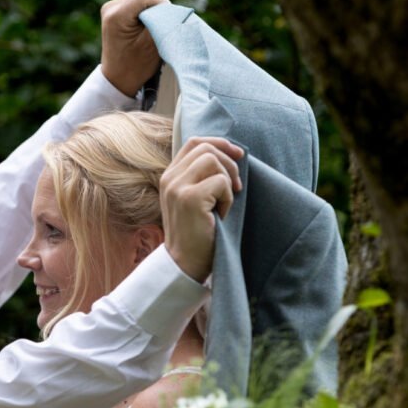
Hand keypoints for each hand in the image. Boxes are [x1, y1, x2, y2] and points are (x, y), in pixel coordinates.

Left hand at [100, 0, 168, 96]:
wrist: (118, 79)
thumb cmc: (135, 67)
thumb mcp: (152, 45)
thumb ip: (161, 23)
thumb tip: (171, 9)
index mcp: (116, 16)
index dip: (163, 6)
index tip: (169, 22)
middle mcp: (111, 7)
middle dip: (158, 9)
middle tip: (161, 28)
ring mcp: (112, 7)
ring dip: (153, 11)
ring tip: (154, 29)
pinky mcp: (116, 10)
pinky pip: (139, 3)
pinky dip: (147, 12)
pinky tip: (147, 26)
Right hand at [159, 137, 243, 281]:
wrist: (185, 264)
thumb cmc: (195, 234)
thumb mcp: (194, 200)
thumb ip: (201, 177)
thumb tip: (232, 154)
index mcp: (169, 177)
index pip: (194, 142)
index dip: (219, 143)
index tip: (237, 154)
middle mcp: (170, 179)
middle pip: (206, 148)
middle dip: (229, 163)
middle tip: (236, 188)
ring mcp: (177, 188)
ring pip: (214, 161)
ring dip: (227, 182)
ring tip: (222, 205)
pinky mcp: (190, 199)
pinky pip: (221, 182)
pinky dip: (227, 199)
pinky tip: (220, 215)